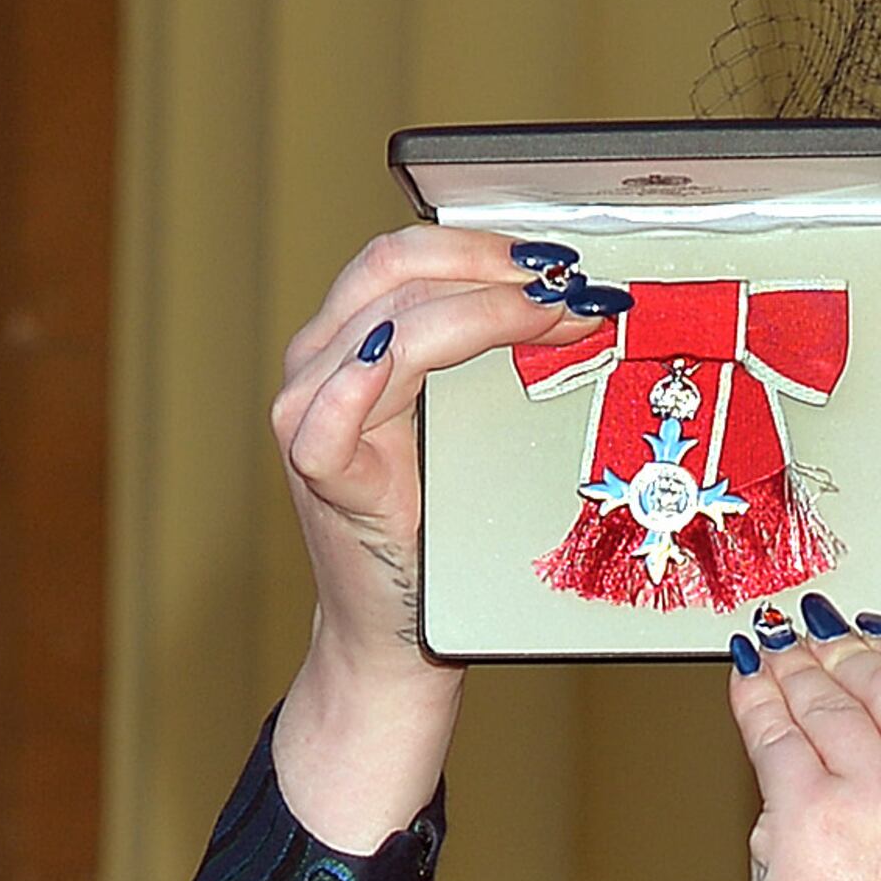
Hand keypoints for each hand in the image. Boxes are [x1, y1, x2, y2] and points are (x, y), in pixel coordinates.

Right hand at [265, 222, 564, 848]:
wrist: (396, 634)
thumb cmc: (434, 535)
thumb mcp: (460, 427)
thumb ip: (481, 361)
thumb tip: (567, 301)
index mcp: (348, 337)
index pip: (409, 258)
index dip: (487, 247)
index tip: (563, 264)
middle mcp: (318, 363)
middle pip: (397, 273)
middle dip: (495, 271)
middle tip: (570, 287)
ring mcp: (310, 414)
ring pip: (388, 326)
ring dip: (480, 314)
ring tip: (554, 320)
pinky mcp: (320, 473)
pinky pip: (332, 417)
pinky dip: (363, 382)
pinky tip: (403, 362)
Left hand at [729, 615, 880, 880]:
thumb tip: (856, 656)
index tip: (876, 647)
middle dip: (843, 657)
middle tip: (812, 656)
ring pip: (828, 695)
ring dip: (794, 675)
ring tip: (776, 670)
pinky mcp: (813, 815)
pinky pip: (776, 731)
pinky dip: (756, 703)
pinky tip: (751, 690)